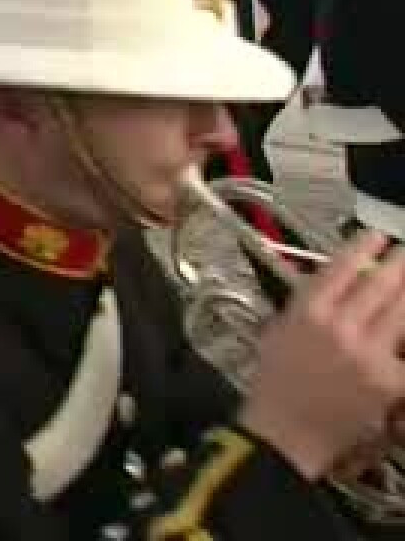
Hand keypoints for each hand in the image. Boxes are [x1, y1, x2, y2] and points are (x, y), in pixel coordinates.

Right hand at [241, 232, 404, 478]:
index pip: (341, 267)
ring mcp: (368, 352)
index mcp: (307, 312)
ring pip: (402, 311)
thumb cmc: (275, 382)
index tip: (377, 234)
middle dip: (399, 263)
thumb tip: (338, 281)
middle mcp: (339, 326)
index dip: (363, 246)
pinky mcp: (389, 379)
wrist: (286, 433)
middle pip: (381, 284)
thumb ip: (307, 304)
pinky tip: (404, 326)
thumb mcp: (278, 331)